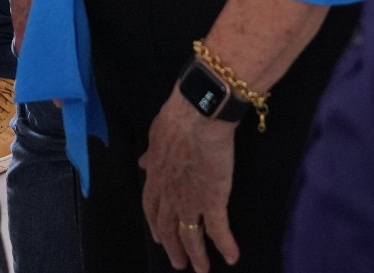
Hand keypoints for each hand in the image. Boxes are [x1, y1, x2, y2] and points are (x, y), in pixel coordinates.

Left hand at [142, 96, 238, 268]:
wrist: (198, 115)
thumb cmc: (177, 118)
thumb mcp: (155, 135)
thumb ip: (151, 153)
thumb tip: (142, 162)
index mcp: (155, 177)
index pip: (151, 208)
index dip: (155, 224)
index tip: (158, 237)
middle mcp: (169, 194)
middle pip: (168, 228)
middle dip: (173, 248)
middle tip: (179, 264)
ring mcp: (190, 200)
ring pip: (191, 235)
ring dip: (196, 255)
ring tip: (202, 270)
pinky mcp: (214, 200)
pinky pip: (218, 229)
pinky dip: (225, 246)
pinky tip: (232, 258)